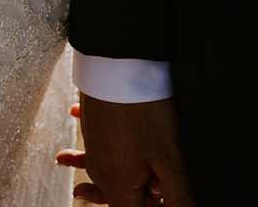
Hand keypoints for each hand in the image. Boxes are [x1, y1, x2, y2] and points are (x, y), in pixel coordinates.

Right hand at [57, 95, 194, 205]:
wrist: (116, 63)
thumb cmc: (144, 109)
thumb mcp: (169, 157)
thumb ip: (178, 195)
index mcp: (118, 187)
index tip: (169, 196)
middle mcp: (102, 172)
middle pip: (121, 197)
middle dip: (140, 200)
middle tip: (132, 194)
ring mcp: (95, 149)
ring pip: (107, 174)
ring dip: (105, 184)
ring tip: (82, 192)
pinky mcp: (94, 130)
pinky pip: (95, 151)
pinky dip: (90, 157)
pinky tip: (79, 155)